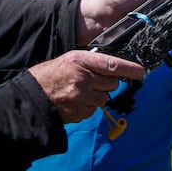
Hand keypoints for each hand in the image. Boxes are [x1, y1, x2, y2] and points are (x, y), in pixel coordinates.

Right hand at [27, 50, 145, 122]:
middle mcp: (83, 79)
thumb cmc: (52, 74)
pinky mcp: (77, 112)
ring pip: (104, 98)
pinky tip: (75, 101)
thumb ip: (93, 62)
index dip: (130, 69)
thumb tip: (116, 67)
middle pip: (112, 83)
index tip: (141, 72)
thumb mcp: (71, 59)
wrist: (30, 95)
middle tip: (93, 81)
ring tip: (81, 92)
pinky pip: (93, 110)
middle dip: (107, 83)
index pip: (113, 65)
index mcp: (81, 61)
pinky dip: (88, 106)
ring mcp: (80, 97)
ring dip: (97, 96)